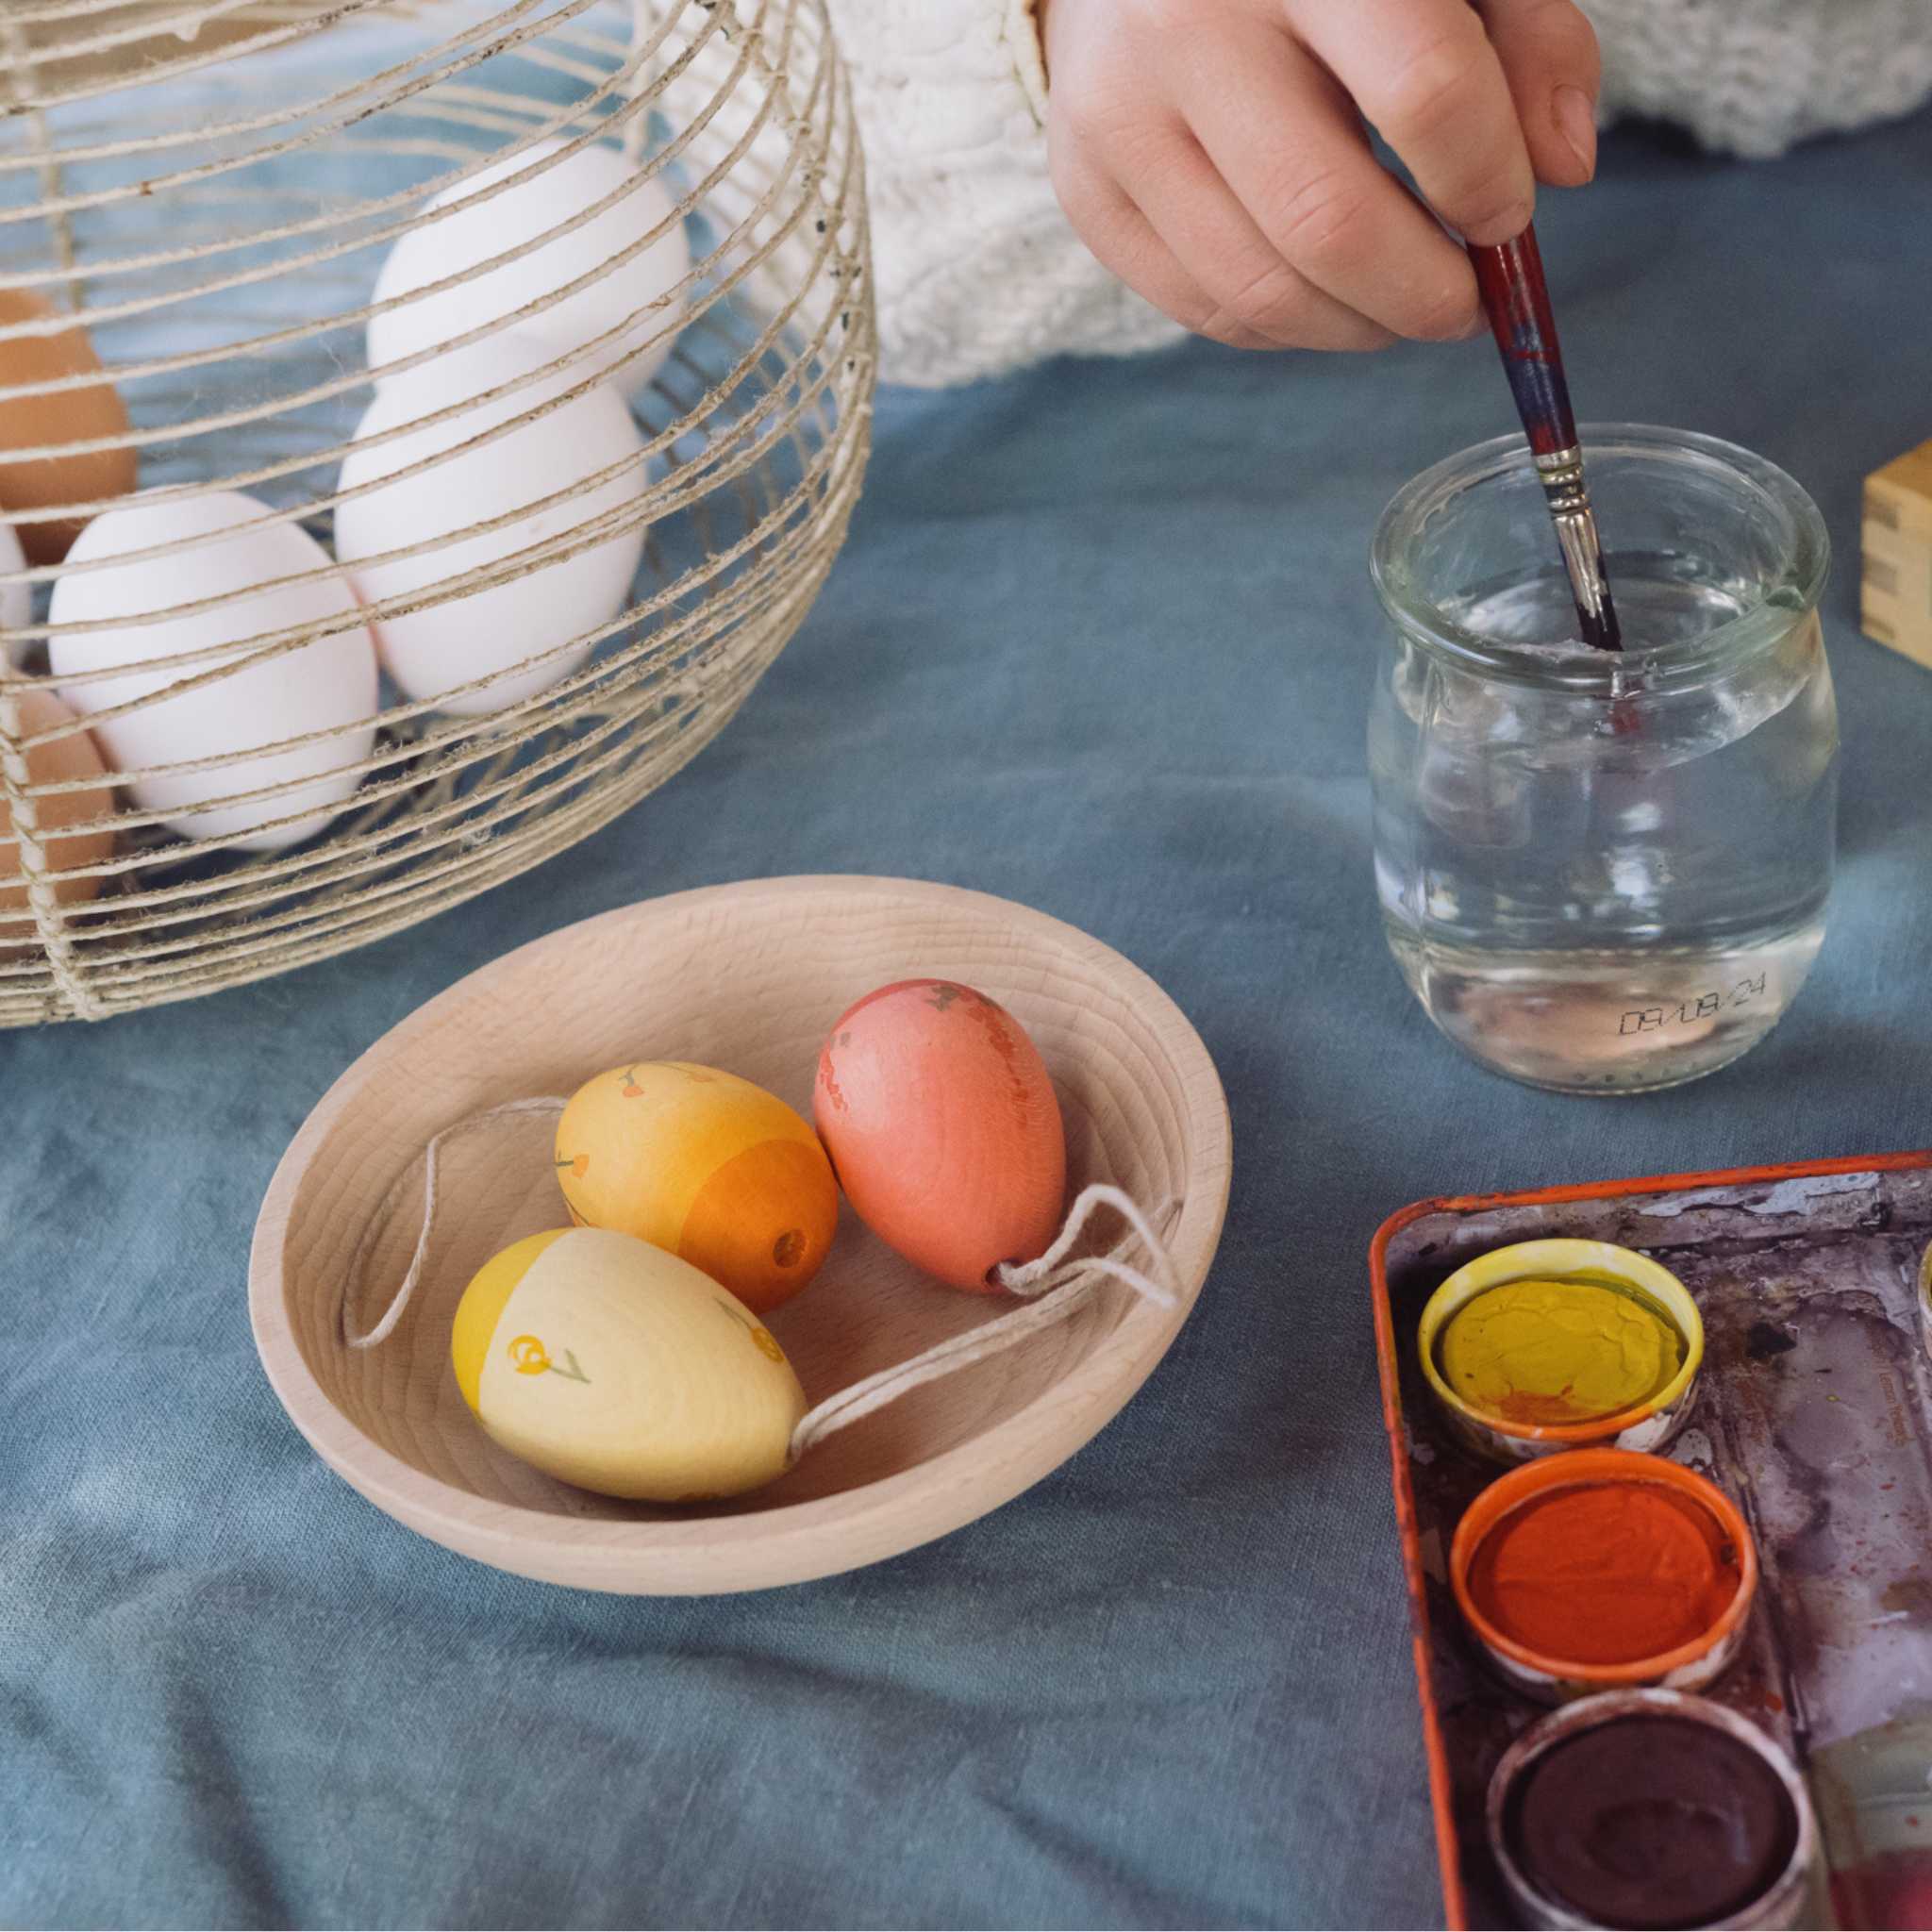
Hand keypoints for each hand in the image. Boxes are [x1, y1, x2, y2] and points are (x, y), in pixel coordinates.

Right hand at [1037, 0, 1600, 350]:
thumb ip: (1528, 37)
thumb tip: (1565, 169)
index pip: (1426, 93)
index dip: (1487, 181)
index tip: (1507, 219)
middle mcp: (1189, 28)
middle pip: (1330, 221)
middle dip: (1424, 293)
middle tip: (1465, 304)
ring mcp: (1120, 116)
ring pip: (1261, 288)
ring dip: (1356, 328)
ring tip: (1399, 307)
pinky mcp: (1084, 186)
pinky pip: (1200, 308)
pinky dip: (1283, 330)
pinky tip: (1324, 300)